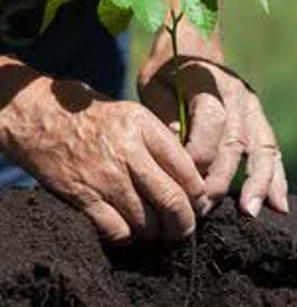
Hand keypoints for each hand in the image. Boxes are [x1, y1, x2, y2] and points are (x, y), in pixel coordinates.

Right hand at [0, 76, 204, 244]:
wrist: (44, 119)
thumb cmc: (95, 118)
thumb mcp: (133, 115)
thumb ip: (162, 142)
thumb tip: (190, 175)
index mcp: (143, 127)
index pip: (186, 169)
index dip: (198, 193)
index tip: (198, 203)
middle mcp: (127, 152)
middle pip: (171, 200)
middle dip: (184, 222)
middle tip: (184, 228)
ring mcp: (104, 176)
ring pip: (146, 221)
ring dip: (156, 232)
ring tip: (157, 230)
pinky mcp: (83, 196)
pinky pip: (117, 230)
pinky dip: (128, 236)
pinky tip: (128, 229)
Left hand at [138, 55, 288, 217]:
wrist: (193, 48)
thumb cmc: (167, 71)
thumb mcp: (154, 86)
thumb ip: (165, 118)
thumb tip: (178, 157)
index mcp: (209, 82)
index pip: (211, 123)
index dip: (198, 155)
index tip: (183, 182)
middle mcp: (237, 95)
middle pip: (235, 143)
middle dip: (219, 180)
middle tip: (202, 209)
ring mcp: (252, 107)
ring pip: (262, 149)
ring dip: (257, 184)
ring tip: (249, 213)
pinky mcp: (259, 119)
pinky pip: (271, 150)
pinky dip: (276, 177)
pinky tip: (277, 204)